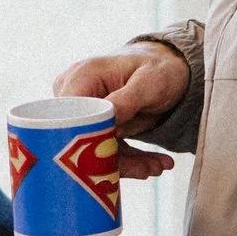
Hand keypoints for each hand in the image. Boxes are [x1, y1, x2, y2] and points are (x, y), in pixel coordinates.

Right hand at [53, 43, 188, 178]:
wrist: (166, 66)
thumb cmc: (158, 67)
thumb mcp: (149, 81)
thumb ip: (127, 100)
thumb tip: (106, 119)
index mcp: (81, 77)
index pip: (70, 117)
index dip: (84, 141)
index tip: (112, 159)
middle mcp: (74, 94)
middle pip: (81, 136)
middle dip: (114, 159)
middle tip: (148, 169)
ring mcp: (82, 110)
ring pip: (94, 147)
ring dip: (126, 163)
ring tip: (157, 166)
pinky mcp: (93, 125)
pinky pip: (104, 147)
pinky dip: (128, 160)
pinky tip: (152, 163)